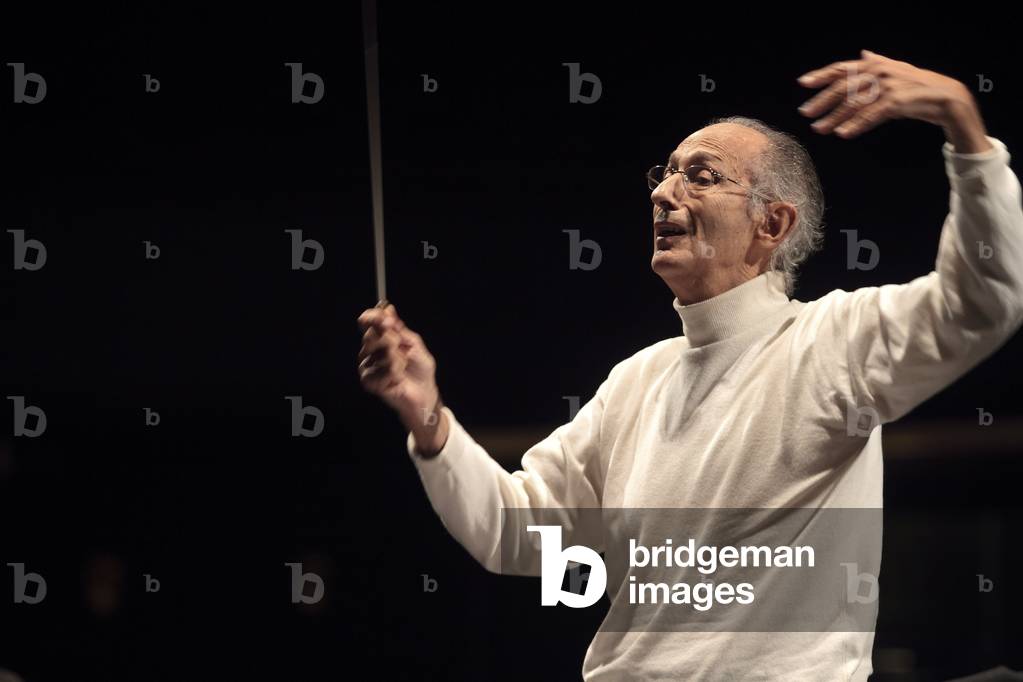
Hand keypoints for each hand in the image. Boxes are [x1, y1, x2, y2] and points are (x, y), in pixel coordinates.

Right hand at [357, 303, 441, 427]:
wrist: (424, 392)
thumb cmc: (419, 368)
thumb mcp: (414, 343)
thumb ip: (399, 328)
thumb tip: (388, 309)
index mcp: (380, 338)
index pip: (368, 322)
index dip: (373, 318)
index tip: (385, 319)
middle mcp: (370, 350)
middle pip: (371, 336)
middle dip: (391, 340)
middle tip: (402, 348)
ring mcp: (367, 365)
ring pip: (380, 354)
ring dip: (397, 360)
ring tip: (403, 367)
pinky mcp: (368, 381)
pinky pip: (381, 370)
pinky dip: (394, 373)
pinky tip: (398, 379)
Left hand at [797, 49, 984, 144]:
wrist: (946, 97)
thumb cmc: (917, 86)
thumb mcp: (896, 70)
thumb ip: (878, 62)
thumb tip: (863, 53)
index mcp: (875, 64)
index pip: (842, 68)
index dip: (821, 74)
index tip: (803, 83)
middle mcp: (879, 72)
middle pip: (843, 87)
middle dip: (821, 101)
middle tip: (805, 113)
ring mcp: (888, 86)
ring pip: (853, 104)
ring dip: (834, 117)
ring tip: (819, 129)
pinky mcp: (896, 101)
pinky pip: (870, 115)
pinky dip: (855, 125)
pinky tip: (843, 133)